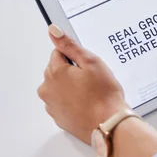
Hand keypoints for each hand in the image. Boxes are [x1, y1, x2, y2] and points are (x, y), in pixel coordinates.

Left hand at [37, 25, 127, 143]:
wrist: (109, 124)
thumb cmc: (103, 94)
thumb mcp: (90, 61)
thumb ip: (69, 45)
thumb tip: (53, 31)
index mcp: (54, 73)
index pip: (58, 53)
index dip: (75, 57)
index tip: (87, 66)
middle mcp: (47, 89)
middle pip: (56, 69)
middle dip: (71, 71)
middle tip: (91, 79)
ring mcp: (51, 106)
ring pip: (58, 86)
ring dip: (70, 86)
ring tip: (90, 93)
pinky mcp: (58, 118)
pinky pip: (62, 102)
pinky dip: (71, 100)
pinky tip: (86, 103)